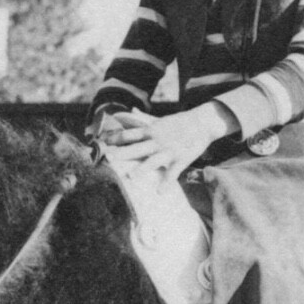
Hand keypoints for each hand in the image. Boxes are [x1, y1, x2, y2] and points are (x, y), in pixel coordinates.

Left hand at [103, 104, 236, 180]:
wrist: (202, 122)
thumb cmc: (179, 123)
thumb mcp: (159, 120)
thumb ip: (142, 118)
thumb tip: (128, 110)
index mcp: (150, 132)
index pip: (128, 134)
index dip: (113, 138)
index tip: (101, 143)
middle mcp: (156, 141)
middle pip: (135, 147)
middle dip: (121, 153)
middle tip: (106, 157)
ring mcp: (168, 150)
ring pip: (152, 160)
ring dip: (142, 169)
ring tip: (131, 177)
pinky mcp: (181, 159)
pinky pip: (172, 173)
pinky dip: (167, 182)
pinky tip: (160, 192)